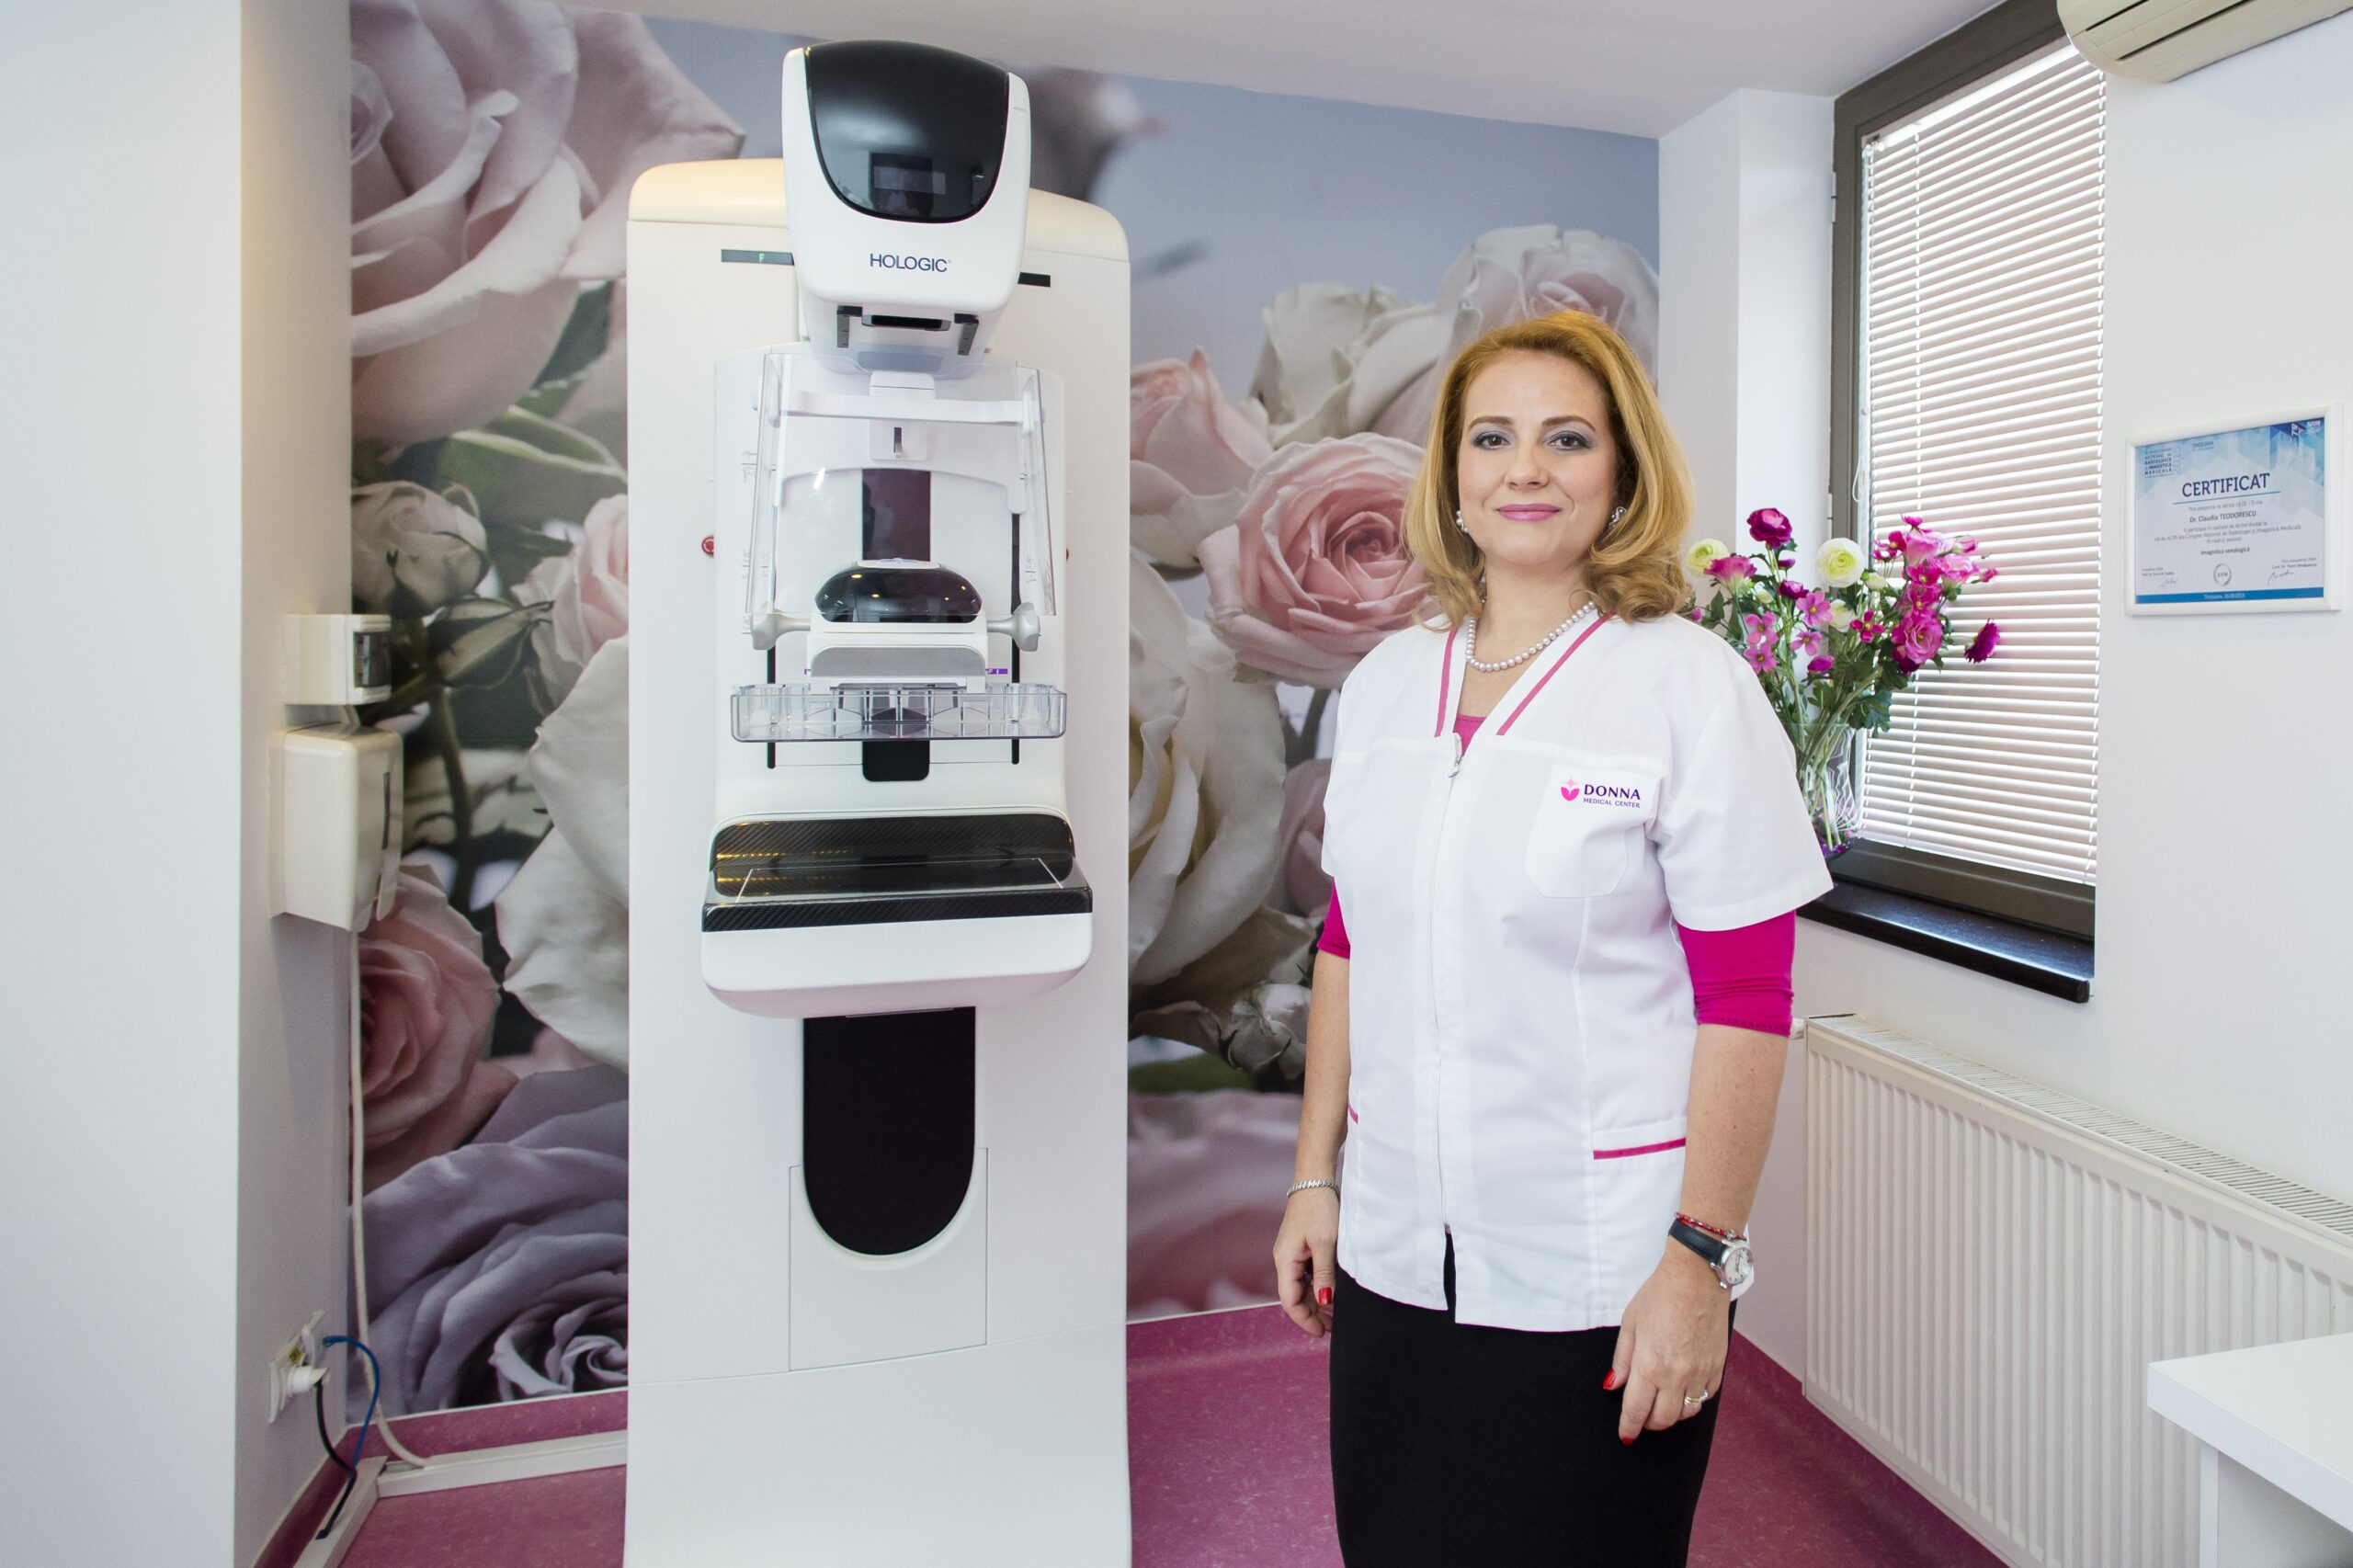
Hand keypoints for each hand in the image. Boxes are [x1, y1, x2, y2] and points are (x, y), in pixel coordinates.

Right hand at [1272, 1186, 1339, 1336]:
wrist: (1315, 1179)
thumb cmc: (1319, 1208)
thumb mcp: (1325, 1243)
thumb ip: (1324, 1274)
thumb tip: (1323, 1301)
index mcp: (1285, 1260)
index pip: (1289, 1300)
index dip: (1305, 1319)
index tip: (1322, 1332)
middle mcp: (1284, 1259)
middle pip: (1294, 1296)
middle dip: (1312, 1313)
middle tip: (1334, 1326)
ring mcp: (1292, 1253)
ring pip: (1300, 1286)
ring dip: (1316, 1301)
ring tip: (1336, 1313)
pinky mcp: (1301, 1247)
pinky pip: (1306, 1274)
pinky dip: (1317, 1286)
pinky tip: (1332, 1292)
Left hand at [1606, 1243, 1728, 1441]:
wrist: (1697, 1277)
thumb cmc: (1661, 1295)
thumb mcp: (1630, 1323)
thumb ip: (1622, 1360)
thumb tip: (1614, 1386)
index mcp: (1650, 1365)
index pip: (1637, 1410)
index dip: (1629, 1427)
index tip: (1626, 1434)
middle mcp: (1676, 1375)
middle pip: (1663, 1419)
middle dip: (1650, 1423)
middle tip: (1642, 1416)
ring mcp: (1700, 1372)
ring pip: (1687, 1412)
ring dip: (1673, 1414)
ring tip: (1663, 1403)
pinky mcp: (1718, 1367)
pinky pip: (1706, 1397)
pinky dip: (1694, 1400)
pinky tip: (1684, 1389)